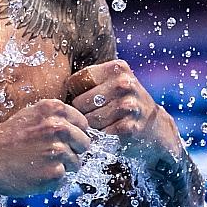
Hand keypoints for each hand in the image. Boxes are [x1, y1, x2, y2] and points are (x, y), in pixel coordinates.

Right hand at [0, 99, 91, 195]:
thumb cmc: (6, 139)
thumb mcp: (31, 116)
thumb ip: (56, 118)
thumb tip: (79, 129)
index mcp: (54, 109)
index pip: (83, 124)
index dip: (74, 134)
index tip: (62, 141)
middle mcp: (59, 127)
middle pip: (84, 144)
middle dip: (73, 151)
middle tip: (51, 155)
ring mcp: (58, 151)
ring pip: (76, 163)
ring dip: (62, 167)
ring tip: (39, 164)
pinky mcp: (55, 173)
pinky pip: (64, 178)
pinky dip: (52, 180)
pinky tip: (35, 173)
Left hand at [64, 60, 179, 162]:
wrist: (154, 128)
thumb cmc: (123, 104)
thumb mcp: (112, 83)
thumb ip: (88, 81)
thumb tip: (53, 90)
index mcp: (117, 68)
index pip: (75, 82)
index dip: (77, 94)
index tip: (89, 99)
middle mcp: (124, 84)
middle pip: (79, 103)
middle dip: (83, 112)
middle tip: (96, 115)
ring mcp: (128, 106)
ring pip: (88, 121)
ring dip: (91, 127)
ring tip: (103, 124)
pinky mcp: (128, 128)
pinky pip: (99, 135)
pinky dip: (100, 139)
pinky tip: (110, 134)